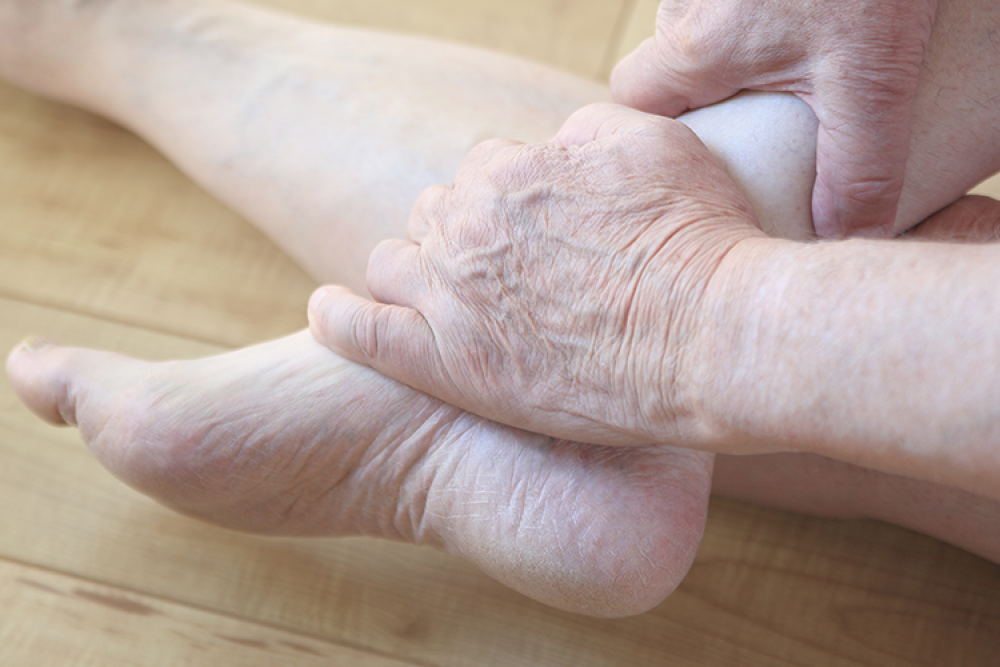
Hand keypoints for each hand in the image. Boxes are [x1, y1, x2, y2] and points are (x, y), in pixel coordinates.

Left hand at [308, 104, 768, 450]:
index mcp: (514, 174)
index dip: (507, 204)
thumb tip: (560, 139)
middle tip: (499, 275)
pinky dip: (340, 317)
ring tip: (442, 300)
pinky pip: (361, 330)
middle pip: (437, 216)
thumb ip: (592, 131)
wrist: (711, 336)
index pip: (483, 173)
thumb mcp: (659, 147)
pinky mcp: (448, 364)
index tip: (529, 234)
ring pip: (396, 264)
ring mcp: (452, 295)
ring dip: (414, 272)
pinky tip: (331, 311)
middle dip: (462, 236)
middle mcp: (471, 225)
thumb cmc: (702, 242)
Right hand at [611, 0, 937, 238]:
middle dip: (697, 93)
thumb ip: (856, 165)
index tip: (696, 150)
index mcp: (697, 48)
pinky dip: (747, 12)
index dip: (654, 131)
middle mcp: (684, 5)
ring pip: (691, 26)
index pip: (632, 101)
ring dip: (727, 48)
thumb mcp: (870, 76)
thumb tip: (842, 235)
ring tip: (785, 60)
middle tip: (750, 115)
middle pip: (663, 64)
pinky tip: (795, 15)